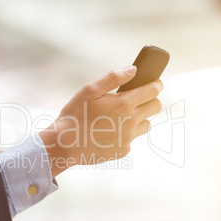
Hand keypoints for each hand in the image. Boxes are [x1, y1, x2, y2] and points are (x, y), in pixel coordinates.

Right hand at [39, 66, 162, 176]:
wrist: (65, 145)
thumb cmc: (75, 115)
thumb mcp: (90, 90)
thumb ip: (113, 77)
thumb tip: (133, 70)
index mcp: (124, 103)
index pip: (153, 91)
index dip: (156, 84)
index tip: (154, 83)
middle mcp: (131, 121)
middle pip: (155, 107)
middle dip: (150, 99)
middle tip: (138, 98)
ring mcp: (129, 138)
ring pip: (146, 124)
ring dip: (139, 118)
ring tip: (121, 116)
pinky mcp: (124, 150)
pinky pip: (132, 139)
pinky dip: (125, 133)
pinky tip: (109, 132)